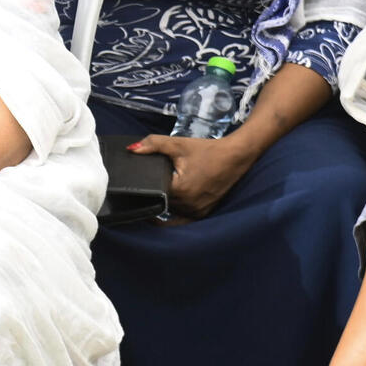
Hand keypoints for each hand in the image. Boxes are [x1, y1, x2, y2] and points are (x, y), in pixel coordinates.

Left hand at [128, 133, 253, 217]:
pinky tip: (161, 217)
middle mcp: (189, 205)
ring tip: (152, 196)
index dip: (141, 190)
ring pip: (171, 212)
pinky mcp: (204, 213)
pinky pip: (183, 220)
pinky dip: (173, 217)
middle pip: (160, 203)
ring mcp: (198, 211)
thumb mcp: (177, 144)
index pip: (152, 194)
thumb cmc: (207, 150)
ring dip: (163, 205)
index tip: (130, 190)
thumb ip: (152, 144)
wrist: (235, 156)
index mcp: (180, 190)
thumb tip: (131, 149)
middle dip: (152, 196)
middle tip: (141, 188)